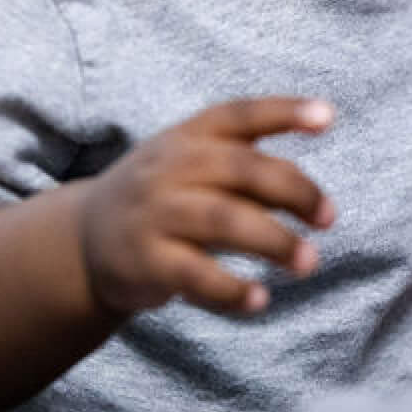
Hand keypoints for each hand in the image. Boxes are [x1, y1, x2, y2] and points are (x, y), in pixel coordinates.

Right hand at [80, 96, 336, 317]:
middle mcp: (169, 168)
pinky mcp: (146, 262)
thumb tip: (310, 179)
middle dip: (294, 191)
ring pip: (224, 220)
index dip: (283, 112)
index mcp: (187, 136)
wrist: (82, 241)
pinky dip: (231, 289)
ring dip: (275, 242)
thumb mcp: (189, 163)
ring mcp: (155, 214)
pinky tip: (260, 299)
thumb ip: (243, 163)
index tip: (328, 116)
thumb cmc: (161, 196)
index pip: (239, 114)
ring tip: (309, 262)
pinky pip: (195, 275)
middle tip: (329, 218)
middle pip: (241, 169)